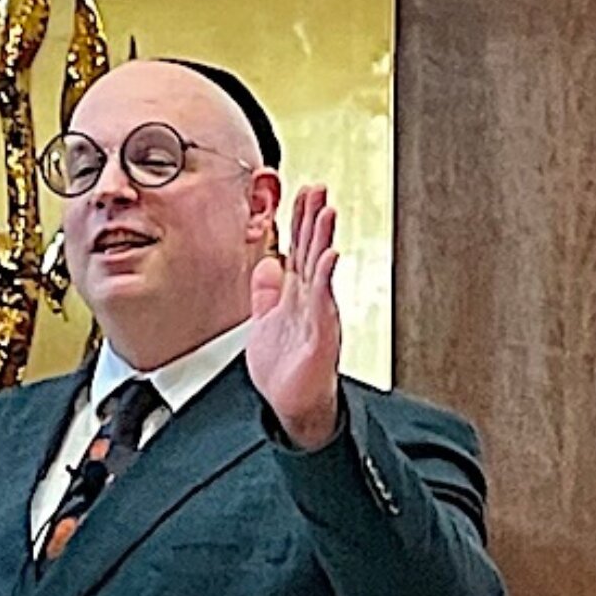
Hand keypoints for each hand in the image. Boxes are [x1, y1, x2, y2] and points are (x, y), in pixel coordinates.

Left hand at [247, 184, 342, 450]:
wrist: (293, 405)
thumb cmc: (284, 370)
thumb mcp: (266, 321)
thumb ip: (266, 292)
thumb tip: (267, 264)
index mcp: (295, 295)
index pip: (299, 249)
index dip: (300, 221)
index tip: (303, 193)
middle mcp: (309, 300)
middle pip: (312, 250)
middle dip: (314, 218)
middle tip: (318, 189)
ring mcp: (317, 314)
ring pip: (320, 268)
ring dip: (323, 238)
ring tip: (328, 210)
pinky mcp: (321, 332)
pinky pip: (324, 299)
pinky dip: (326, 276)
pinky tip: (330, 255)